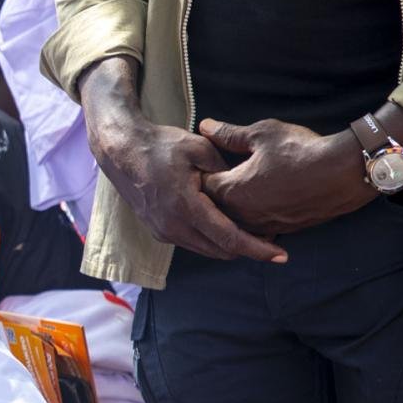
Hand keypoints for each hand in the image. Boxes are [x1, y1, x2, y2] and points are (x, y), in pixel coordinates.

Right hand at [80, 58, 285, 262]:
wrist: (121, 151)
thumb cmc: (160, 146)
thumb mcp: (199, 149)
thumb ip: (224, 172)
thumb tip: (245, 189)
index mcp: (186, 207)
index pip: (228, 238)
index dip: (257, 249)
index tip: (280, 256)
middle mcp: (173, 226)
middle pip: (220, 251)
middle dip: (247, 249)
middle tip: (272, 239)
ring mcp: (163, 231)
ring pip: (206, 249)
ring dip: (229, 246)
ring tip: (253, 233)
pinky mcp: (158, 230)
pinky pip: (192, 242)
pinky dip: (212, 240)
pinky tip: (224, 226)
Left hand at [199, 118, 375, 236]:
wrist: (345, 172)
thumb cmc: (301, 150)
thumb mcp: (261, 134)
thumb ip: (229, 134)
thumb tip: (205, 127)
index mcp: (231, 191)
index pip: (202, 185)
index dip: (203, 171)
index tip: (206, 162)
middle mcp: (243, 214)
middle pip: (215, 207)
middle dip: (214, 192)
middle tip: (220, 175)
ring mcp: (264, 225)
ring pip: (236, 220)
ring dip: (234, 207)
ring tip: (241, 188)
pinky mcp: (283, 230)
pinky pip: (258, 227)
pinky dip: (255, 216)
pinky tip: (261, 203)